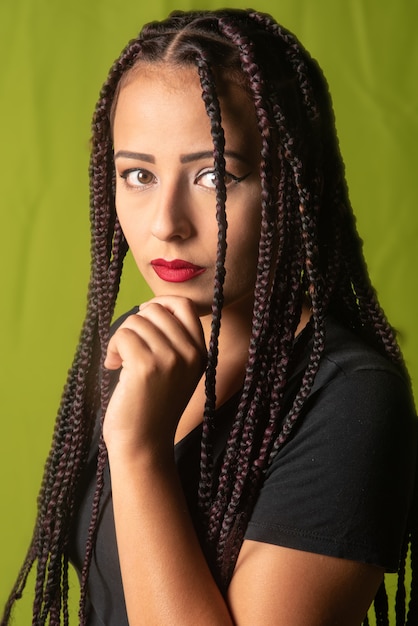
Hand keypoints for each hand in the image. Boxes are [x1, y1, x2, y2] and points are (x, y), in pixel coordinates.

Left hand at [103, 296, 206, 457]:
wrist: (144, 445)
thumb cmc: (152, 407)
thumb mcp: (177, 371)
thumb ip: (173, 341)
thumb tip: (150, 307)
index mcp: (202, 353)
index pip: (185, 305)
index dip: (160, 304)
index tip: (143, 319)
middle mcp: (190, 353)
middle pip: (156, 310)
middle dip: (135, 324)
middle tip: (127, 348)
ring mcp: (170, 359)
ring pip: (137, 321)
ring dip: (120, 338)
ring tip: (120, 361)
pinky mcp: (146, 366)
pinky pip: (123, 335)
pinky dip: (112, 348)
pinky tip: (113, 366)